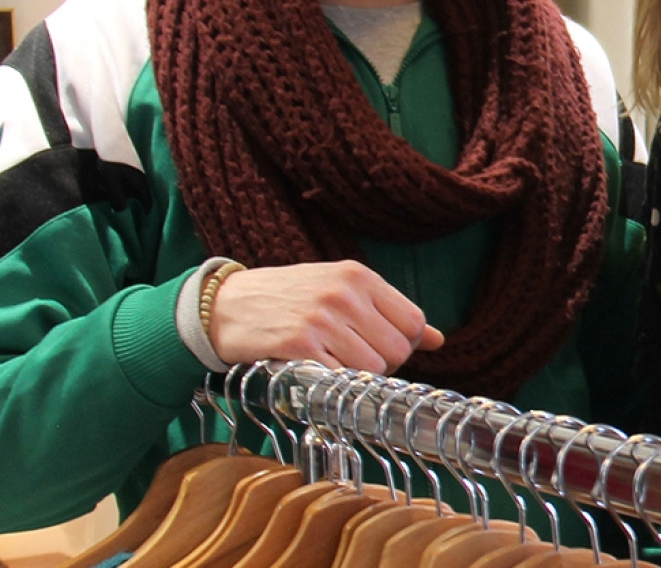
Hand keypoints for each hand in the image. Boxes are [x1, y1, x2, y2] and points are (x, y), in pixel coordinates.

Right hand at [207, 260, 443, 371]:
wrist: (224, 306)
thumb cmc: (288, 299)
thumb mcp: (340, 291)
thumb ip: (388, 312)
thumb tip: (436, 338)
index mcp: (358, 276)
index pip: (413, 322)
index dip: (401, 345)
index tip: (376, 347)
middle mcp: (344, 293)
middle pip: (397, 350)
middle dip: (381, 366)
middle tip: (348, 359)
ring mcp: (322, 319)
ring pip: (372, 370)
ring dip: (354, 378)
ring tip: (328, 362)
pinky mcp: (298, 345)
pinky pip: (340, 380)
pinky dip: (331, 384)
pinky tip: (312, 369)